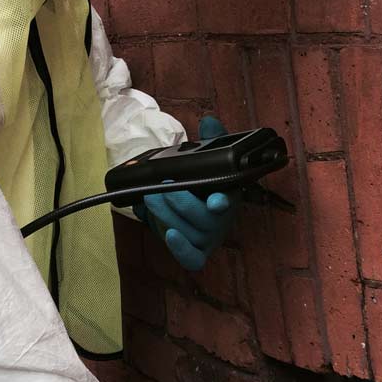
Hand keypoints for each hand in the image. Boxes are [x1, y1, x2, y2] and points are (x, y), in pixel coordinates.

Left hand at [141, 116, 239, 271]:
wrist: (197, 203)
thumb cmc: (204, 183)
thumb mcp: (208, 158)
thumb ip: (211, 139)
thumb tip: (208, 122)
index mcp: (228, 195)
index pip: (230, 201)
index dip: (222, 202)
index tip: (216, 201)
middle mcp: (221, 220)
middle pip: (204, 219)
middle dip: (180, 203)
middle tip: (160, 188)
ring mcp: (209, 238)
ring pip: (191, 234)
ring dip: (168, 217)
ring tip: (151, 199)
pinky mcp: (197, 252)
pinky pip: (192, 259)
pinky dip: (180, 249)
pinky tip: (168, 233)